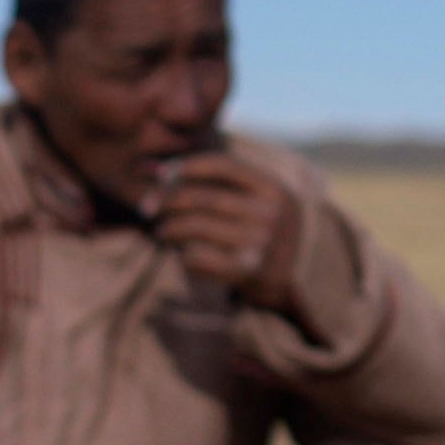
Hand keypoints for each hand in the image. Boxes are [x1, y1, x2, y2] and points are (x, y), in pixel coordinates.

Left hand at [154, 148, 310, 322]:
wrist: (297, 278)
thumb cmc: (262, 230)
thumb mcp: (257, 200)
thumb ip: (219, 183)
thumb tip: (157, 171)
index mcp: (273, 188)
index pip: (224, 166)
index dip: (188, 166)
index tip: (164, 174)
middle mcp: (269, 214)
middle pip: (203, 199)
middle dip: (168, 200)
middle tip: (148, 207)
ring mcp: (259, 243)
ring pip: (196, 228)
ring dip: (169, 228)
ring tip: (162, 231)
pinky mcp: (246, 271)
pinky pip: (198, 258)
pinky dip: (183, 255)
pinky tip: (183, 255)